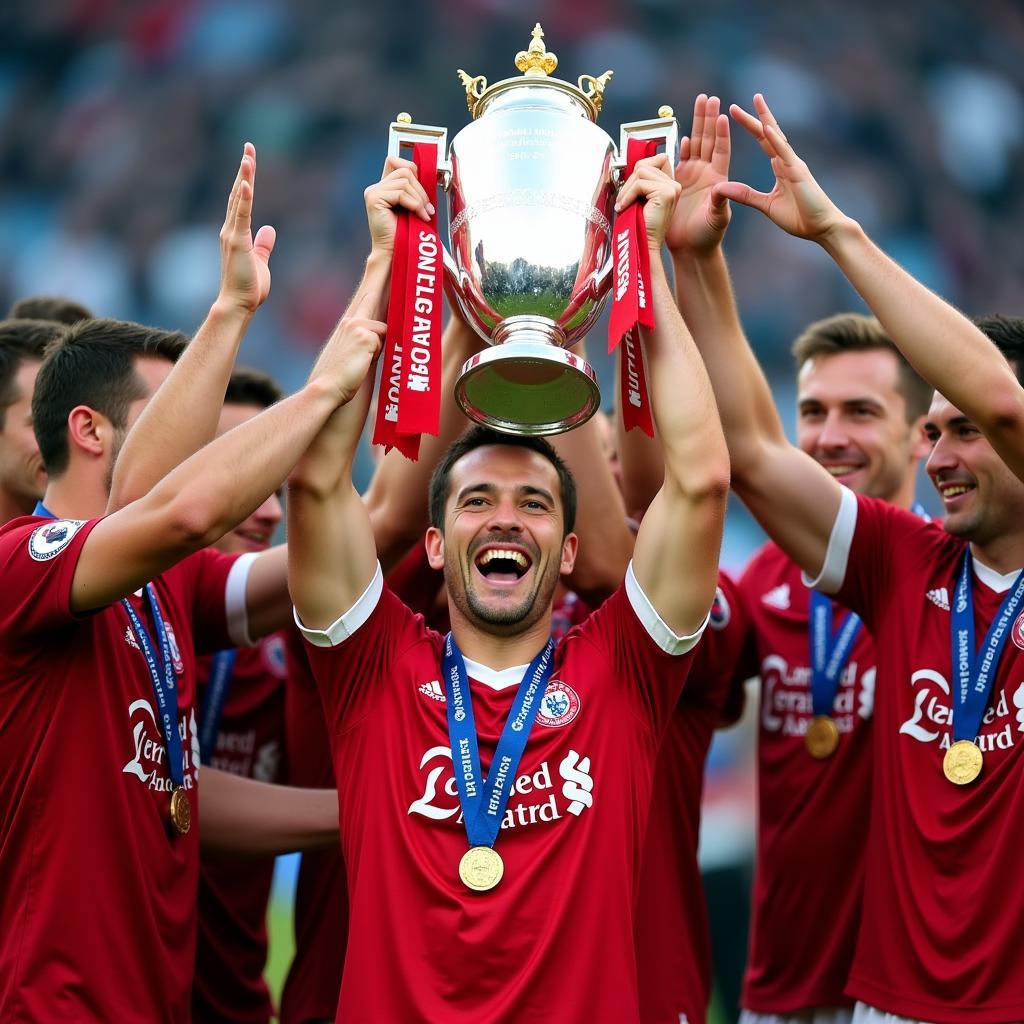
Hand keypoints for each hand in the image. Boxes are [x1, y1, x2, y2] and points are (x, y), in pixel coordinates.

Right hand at [218, 143, 275, 313]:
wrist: (238, 305)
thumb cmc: (248, 287)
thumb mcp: (260, 260)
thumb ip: (263, 244)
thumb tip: (269, 229)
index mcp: (236, 233)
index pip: (241, 200)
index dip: (245, 180)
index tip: (249, 160)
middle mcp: (230, 230)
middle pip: (237, 193)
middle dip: (243, 170)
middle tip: (248, 147)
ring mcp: (232, 235)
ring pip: (238, 200)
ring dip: (243, 178)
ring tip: (248, 157)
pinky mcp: (237, 242)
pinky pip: (241, 216)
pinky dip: (242, 198)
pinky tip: (245, 183)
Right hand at [310, 292, 387, 405]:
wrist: (327, 386)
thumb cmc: (338, 378)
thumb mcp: (348, 354)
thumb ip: (362, 342)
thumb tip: (376, 341)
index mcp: (346, 325)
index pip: (366, 302)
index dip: (374, 294)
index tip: (380, 284)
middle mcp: (351, 321)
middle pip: (381, 320)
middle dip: (382, 333)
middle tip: (379, 315)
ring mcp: (358, 326)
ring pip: (383, 333)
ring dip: (377, 349)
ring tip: (361, 361)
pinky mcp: (366, 336)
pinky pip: (382, 343)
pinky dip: (376, 355)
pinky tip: (361, 362)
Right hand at [364, 156, 434, 254]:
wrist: (394, 252)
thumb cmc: (404, 233)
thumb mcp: (412, 206)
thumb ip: (414, 190)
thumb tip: (429, 176)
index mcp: (384, 187)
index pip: (396, 161)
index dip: (413, 170)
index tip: (422, 191)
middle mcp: (376, 187)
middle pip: (405, 170)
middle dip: (421, 189)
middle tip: (428, 208)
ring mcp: (373, 192)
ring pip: (405, 181)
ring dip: (419, 199)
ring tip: (423, 214)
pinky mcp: (374, 198)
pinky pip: (401, 193)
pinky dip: (414, 204)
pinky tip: (419, 216)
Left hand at [615, 153, 682, 249]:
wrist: (644, 245)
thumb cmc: (640, 226)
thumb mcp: (640, 198)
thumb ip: (640, 181)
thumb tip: (631, 168)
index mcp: (669, 184)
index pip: (655, 159)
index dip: (638, 168)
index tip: (629, 187)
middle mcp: (674, 184)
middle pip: (644, 164)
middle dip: (628, 181)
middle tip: (623, 199)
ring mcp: (672, 188)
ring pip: (641, 172)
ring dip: (627, 189)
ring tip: (624, 204)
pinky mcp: (666, 193)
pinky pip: (639, 184)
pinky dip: (628, 195)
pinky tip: (625, 207)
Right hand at [666, 94, 731, 255]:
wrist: (690, 250)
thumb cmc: (708, 237)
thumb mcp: (717, 219)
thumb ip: (720, 202)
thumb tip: (720, 187)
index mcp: (718, 178)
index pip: (721, 150)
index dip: (721, 133)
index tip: (723, 115)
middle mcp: (705, 174)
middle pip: (707, 140)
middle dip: (708, 118)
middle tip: (709, 97)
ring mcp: (691, 177)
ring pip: (694, 145)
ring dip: (696, 124)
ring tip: (700, 101)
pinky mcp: (676, 184)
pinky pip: (678, 161)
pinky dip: (679, 147)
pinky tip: (681, 135)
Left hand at [715, 94, 846, 241]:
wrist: (821, 228)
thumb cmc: (799, 217)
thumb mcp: (765, 206)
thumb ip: (746, 195)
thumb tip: (723, 188)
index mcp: (780, 167)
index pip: (763, 141)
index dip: (750, 127)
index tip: (734, 114)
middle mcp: (787, 161)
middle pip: (767, 134)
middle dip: (752, 118)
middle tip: (735, 105)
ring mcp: (794, 164)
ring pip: (776, 137)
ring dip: (764, 119)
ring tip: (755, 101)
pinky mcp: (798, 173)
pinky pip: (785, 153)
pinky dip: (775, 140)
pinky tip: (766, 128)